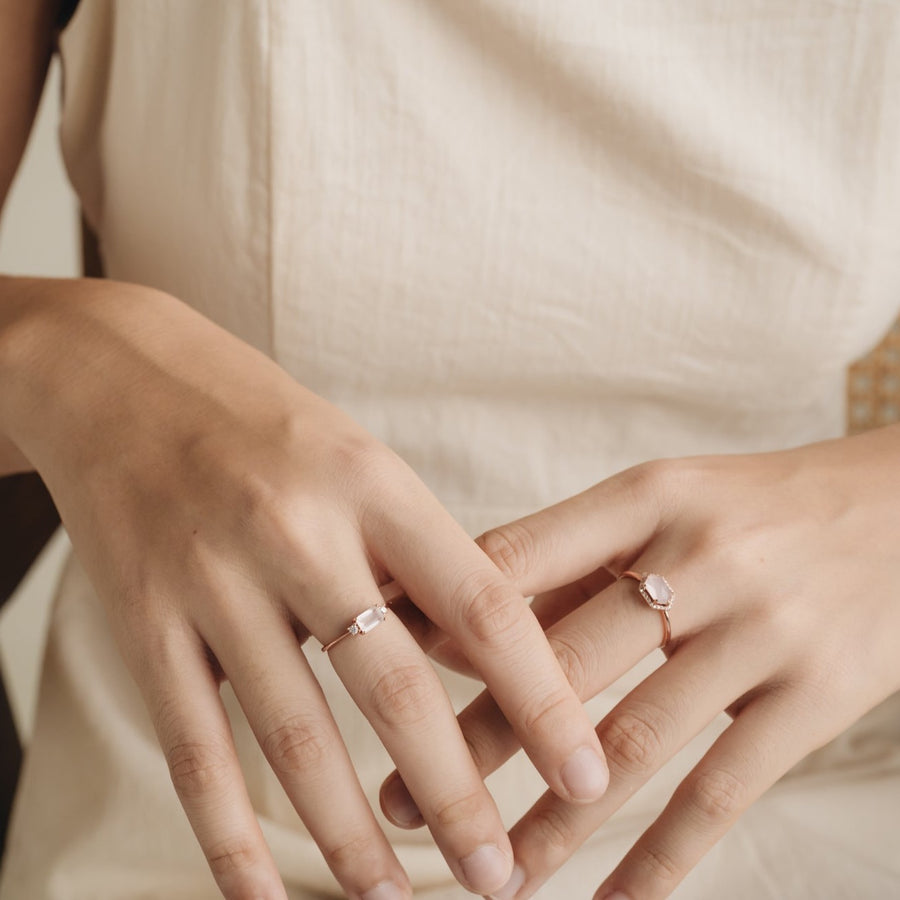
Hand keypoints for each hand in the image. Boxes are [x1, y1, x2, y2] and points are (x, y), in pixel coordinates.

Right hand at [0, 279, 608, 898]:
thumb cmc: (265, 425)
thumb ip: (415, 556)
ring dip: (351, 834)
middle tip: (500, 877)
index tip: (584, 776)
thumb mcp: (359, 462)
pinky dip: (230, 835)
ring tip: (395, 898)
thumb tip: (483, 660)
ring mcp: (212, 578)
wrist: (123, 377)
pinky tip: (265, 895)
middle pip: (393, 687)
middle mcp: (295, 530)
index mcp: (371, 484)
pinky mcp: (142, 621)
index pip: (479, 604)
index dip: (542, 697)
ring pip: (294, 735)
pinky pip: (192, 746)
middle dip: (455, 796)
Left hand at [382, 427, 899, 898]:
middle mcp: (699, 560)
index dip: (433, 622)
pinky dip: (663, 857)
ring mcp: (760, 630)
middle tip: (403, 805)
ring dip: (555, 820)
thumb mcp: (663, 502)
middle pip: (562, 663)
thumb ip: (570, 557)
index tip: (369, 672)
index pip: (513, 563)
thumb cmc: (750, 507)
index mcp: (645, 497)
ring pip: (634, 742)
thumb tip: (455, 615)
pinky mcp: (816, 697)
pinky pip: (725, 791)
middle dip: (474, 741)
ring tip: (493, 874)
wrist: (898, 507)